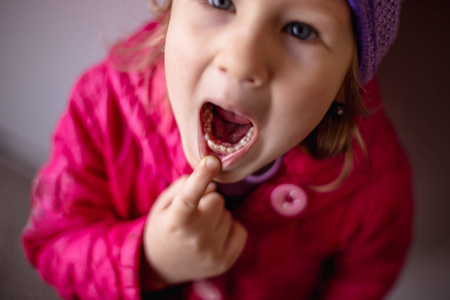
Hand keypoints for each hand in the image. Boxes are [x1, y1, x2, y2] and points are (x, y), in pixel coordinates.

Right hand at [143, 156, 247, 284]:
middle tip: (196, 213)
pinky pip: (240, 230)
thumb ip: (184, 187)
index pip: (189, 196)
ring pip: (228, 215)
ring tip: (201, 229)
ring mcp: (212, 252)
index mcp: (176, 221)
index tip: (212, 160)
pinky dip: (230, 229)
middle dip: (209, 201)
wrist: (160, 267)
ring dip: (217, 217)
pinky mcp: (225, 262)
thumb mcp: (163, 204)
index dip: (202, 176)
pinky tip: (214, 237)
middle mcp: (195, 238)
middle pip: (217, 200)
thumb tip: (214, 184)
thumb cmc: (163, 227)